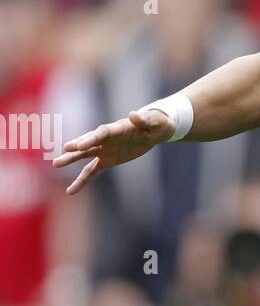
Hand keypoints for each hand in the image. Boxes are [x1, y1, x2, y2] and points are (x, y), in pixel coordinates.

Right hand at [52, 108, 174, 194]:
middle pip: (89, 142)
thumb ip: (144, 120)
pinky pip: (91, 171)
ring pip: (84, 156)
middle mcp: (107, 139)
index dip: (90, 138)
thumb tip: (133, 114)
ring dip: (71, 160)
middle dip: (77, 146)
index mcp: (117, 128)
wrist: (155, 131)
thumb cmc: (157, 124)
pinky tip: (70, 191)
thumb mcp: (155, 122)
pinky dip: (81, 180)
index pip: (101, 133)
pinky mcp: (107, 160)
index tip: (78, 146)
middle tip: (64, 150)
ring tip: (56, 164)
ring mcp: (104, 149)